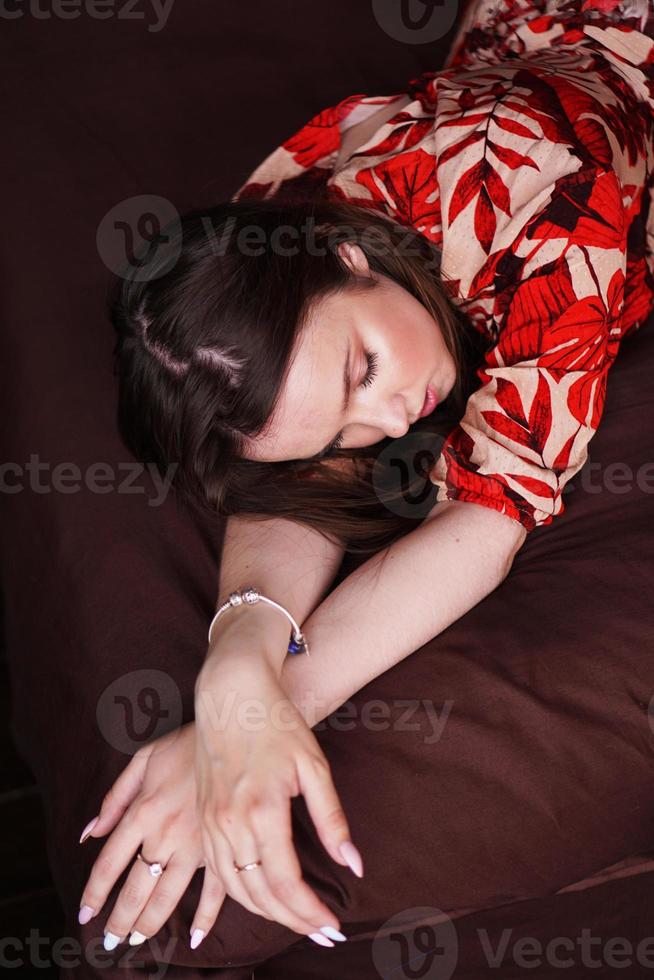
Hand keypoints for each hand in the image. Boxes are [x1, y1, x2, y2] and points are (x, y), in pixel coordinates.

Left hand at [77, 722, 249, 949]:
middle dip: (120, 919)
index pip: (110, 863)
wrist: (236, 730)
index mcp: (144, 810)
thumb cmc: (188, 742)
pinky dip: (206, 916)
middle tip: (111, 940)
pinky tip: (194, 936)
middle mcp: (167, 832)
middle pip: (136, 888)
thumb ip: (115, 798)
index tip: (85, 914)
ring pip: (169, 895)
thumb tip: (88, 833)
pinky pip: (214, 890)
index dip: (95, 893)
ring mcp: (197, 842)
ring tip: (137, 941)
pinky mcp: (225, 845)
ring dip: (151, 923)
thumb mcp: (144, 759)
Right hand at [194, 650, 361, 943]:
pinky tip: (258, 901)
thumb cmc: (276, 723)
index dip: (310, 912)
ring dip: (266, 912)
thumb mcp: (313, 766)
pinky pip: (217, 872)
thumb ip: (332, 819)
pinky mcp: (202, 819)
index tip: (332, 926)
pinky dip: (239, 894)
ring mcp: (211, 823)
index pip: (286, 882)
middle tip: (321, 933)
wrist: (231, 694)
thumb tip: (353, 865)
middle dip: (293, 920)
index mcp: (261, 811)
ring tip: (297, 922)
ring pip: (235, 889)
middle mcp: (229, 823)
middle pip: (259, 894)